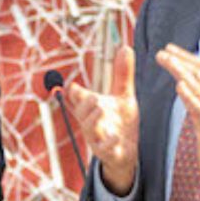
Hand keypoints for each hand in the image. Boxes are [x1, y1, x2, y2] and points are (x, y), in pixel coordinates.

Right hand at [65, 47, 140, 194]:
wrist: (126, 153)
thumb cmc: (121, 123)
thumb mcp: (124, 96)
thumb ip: (122, 74)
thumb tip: (125, 46)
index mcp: (92, 108)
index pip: (78, 98)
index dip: (74, 93)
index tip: (73, 86)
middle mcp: (91, 123)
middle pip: (82, 113)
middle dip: (85, 104)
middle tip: (93, 95)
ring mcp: (98, 139)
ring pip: (90, 130)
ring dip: (93, 119)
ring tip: (100, 108)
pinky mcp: (109, 153)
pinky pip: (106, 150)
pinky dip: (109, 143)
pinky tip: (116, 136)